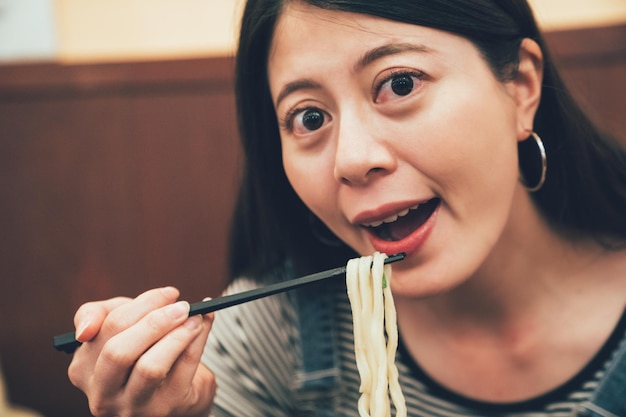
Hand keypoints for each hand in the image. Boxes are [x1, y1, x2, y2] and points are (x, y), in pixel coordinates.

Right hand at [68, 287, 215, 416]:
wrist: (173, 392)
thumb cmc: (140, 352)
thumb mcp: (119, 327)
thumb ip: (102, 313)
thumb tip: (86, 326)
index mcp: (82, 369)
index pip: (104, 329)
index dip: (141, 305)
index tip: (170, 293)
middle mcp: (101, 394)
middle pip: (118, 352)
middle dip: (154, 322)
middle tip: (182, 306)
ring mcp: (132, 407)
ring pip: (150, 367)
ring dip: (177, 335)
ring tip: (195, 318)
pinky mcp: (163, 410)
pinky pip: (182, 371)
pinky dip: (196, 343)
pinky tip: (202, 327)